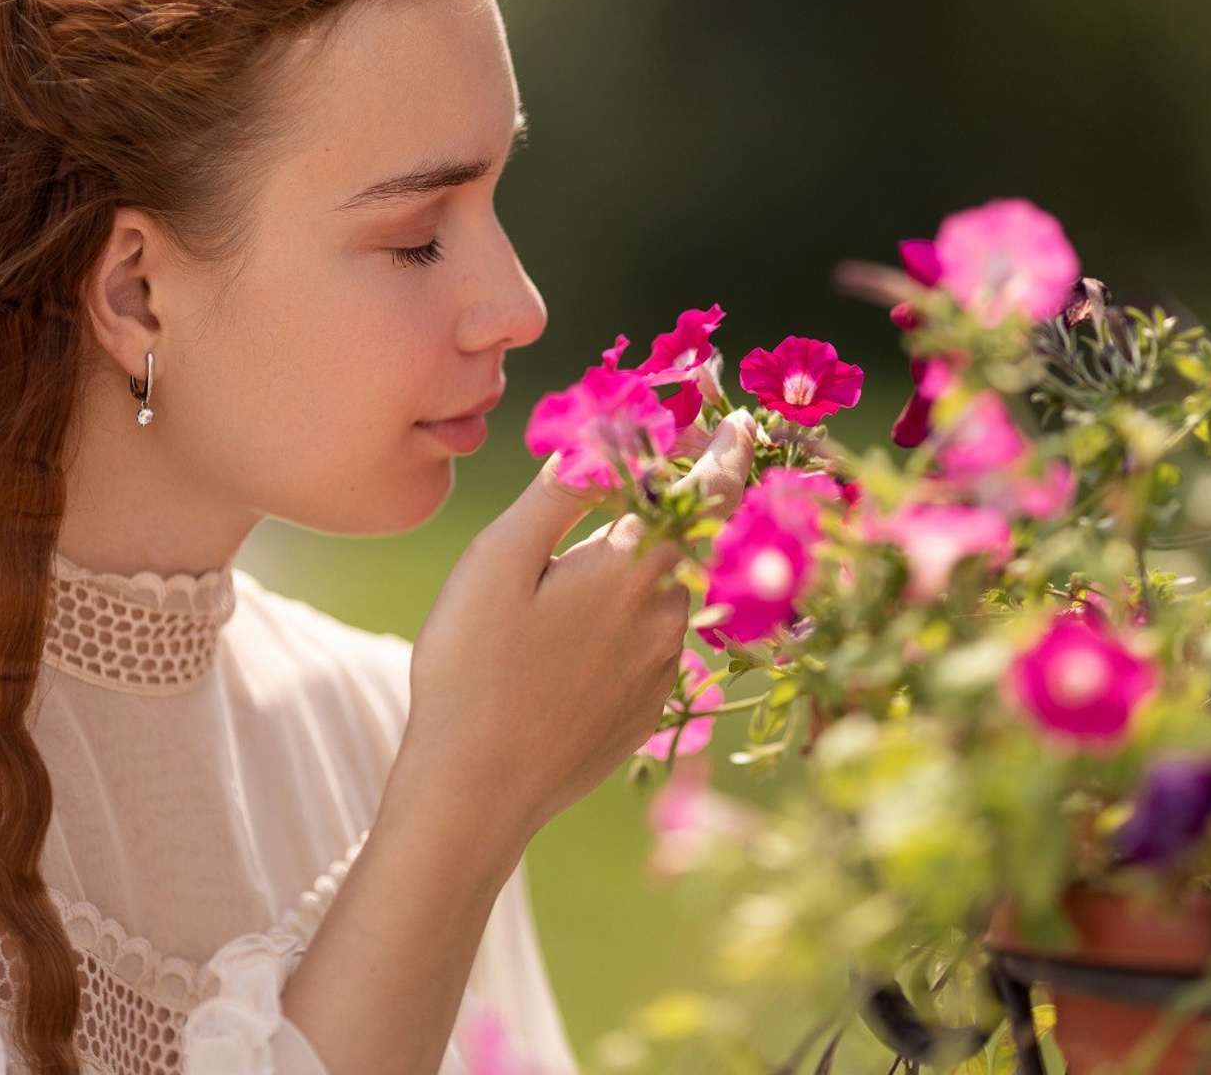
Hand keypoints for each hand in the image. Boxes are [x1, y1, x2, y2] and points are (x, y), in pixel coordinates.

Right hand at [404, 409, 757, 844]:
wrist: (477, 789)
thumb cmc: (472, 665)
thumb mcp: (498, 560)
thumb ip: (559, 493)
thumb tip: (601, 439)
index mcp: (634, 570)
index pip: (710, 494)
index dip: (729, 452)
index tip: (737, 421)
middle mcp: (666, 617)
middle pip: (697, 541)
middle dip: (685, 501)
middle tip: (654, 473)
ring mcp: (662, 668)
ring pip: (675, 593)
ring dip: (657, 564)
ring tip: (604, 556)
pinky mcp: (648, 707)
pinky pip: (658, 641)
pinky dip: (640, 615)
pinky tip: (588, 627)